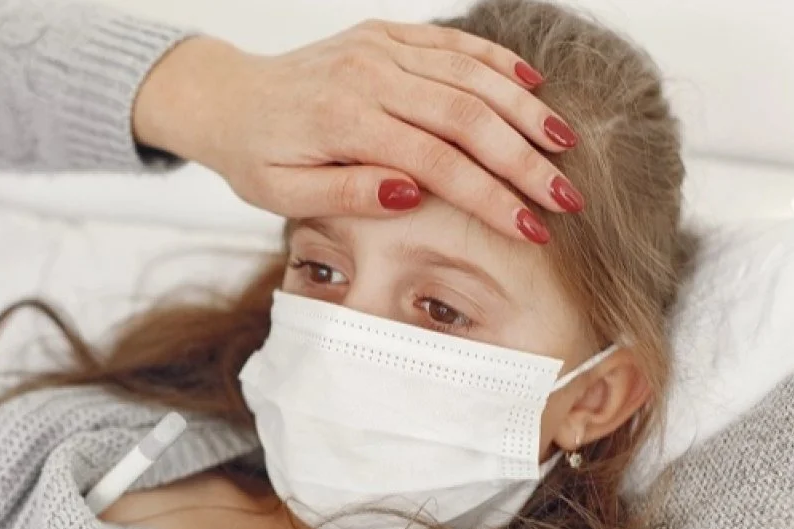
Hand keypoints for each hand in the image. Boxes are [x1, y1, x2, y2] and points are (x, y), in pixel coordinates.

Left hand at [133, 25, 583, 244]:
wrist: (228, 98)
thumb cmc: (256, 156)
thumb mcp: (283, 194)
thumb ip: (346, 193)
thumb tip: (410, 194)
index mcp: (343, 122)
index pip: (436, 162)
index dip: (489, 197)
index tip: (531, 230)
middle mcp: (367, 74)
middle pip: (466, 115)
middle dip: (523, 159)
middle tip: (566, 197)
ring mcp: (378, 47)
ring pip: (468, 73)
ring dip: (523, 109)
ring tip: (565, 145)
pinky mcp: (385, 33)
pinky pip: (451, 42)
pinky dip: (495, 60)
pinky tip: (532, 85)